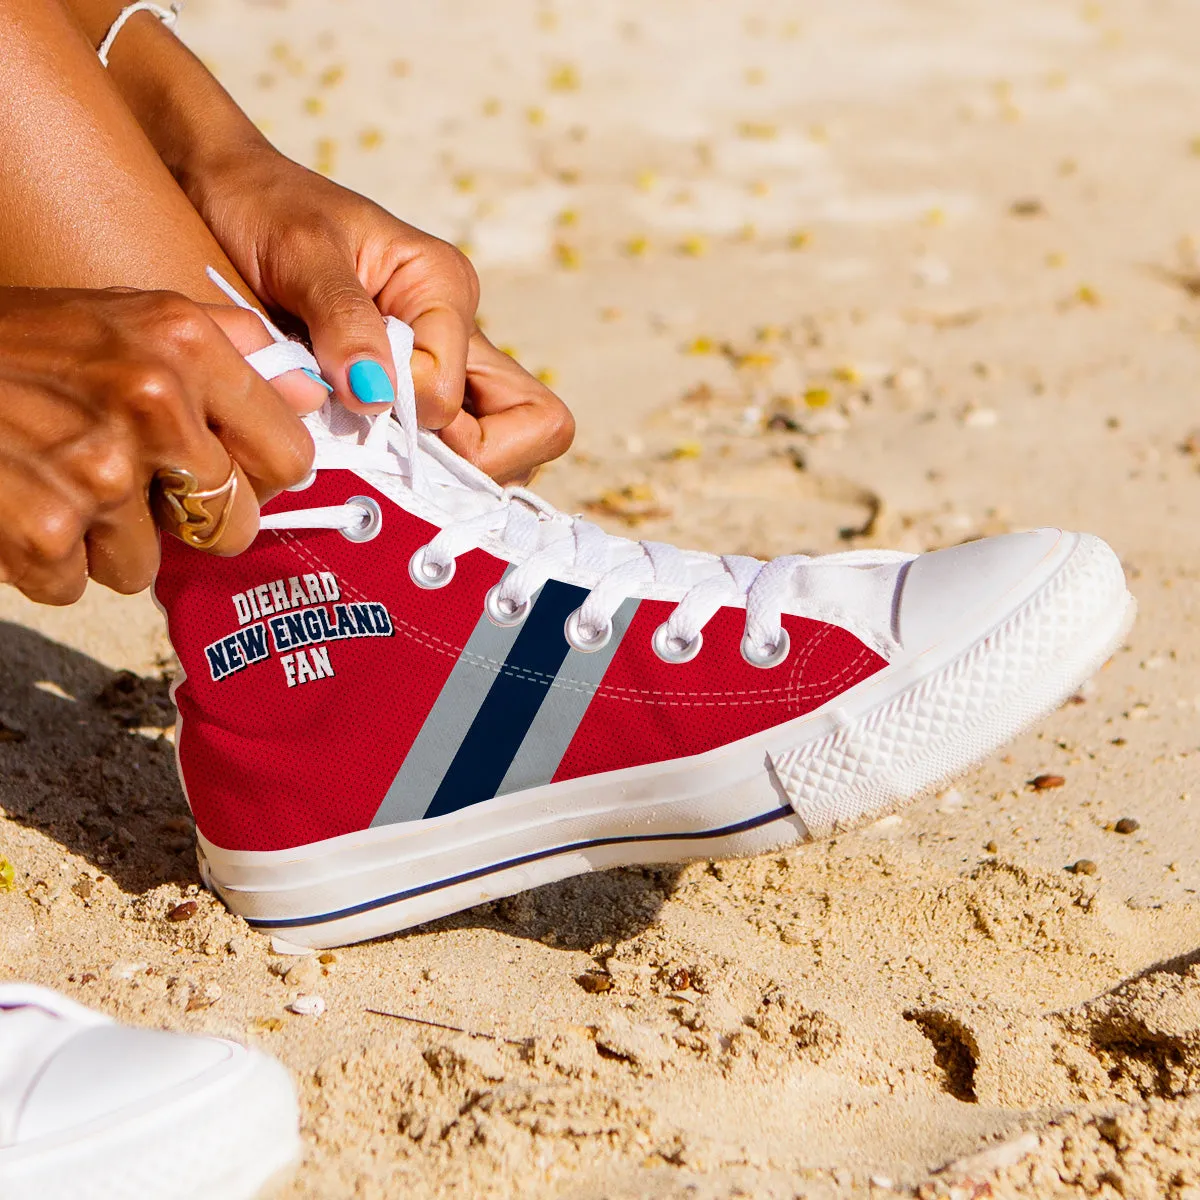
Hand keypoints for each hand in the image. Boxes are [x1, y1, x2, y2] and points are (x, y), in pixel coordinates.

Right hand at [0, 286, 316, 604]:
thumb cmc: (19, 342)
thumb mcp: (129, 314)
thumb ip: (230, 348)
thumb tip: (314, 391)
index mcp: (186, 345)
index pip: (289, 455)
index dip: (262, 478)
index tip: (234, 477)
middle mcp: (152, 403)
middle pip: (233, 525)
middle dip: (191, 521)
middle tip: (139, 489)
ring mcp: (98, 471)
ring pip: (150, 563)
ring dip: (107, 539)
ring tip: (59, 480)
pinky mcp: (45, 532)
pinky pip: (81, 585)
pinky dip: (49, 562)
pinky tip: (22, 504)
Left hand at [188, 147, 574, 484]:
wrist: (227, 193)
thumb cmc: (263, 207)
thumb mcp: (300, 251)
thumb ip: (344, 321)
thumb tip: (379, 397)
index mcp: (444, 290)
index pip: (460, 396)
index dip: (411, 414)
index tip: (354, 398)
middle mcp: (458, 334)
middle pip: (532, 428)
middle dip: (471, 460)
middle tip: (389, 446)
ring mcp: (442, 366)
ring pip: (498, 448)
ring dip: (443, 466)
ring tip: (368, 445)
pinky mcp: (411, 390)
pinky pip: (447, 449)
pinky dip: (412, 464)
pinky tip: (359, 445)